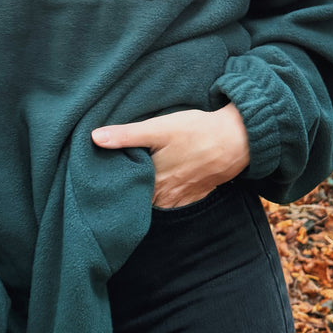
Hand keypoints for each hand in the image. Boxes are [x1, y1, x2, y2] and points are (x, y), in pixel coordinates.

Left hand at [91, 105, 249, 208]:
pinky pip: (171, 203)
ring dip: (144, 196)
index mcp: (153, 181)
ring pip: (154, 203)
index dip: (111, 188)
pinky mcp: (193, 196)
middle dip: (126, 193)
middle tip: (111, 181)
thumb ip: (127, 135)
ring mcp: (180, 199)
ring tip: (131, 183)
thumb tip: (95, 138)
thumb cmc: (197, 131)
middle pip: (138, 200)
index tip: (97, 180)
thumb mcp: (160, 128)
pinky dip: (161, 197)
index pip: (124, 193)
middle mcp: (165, 196)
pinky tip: (158, 184)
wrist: (237, 140)